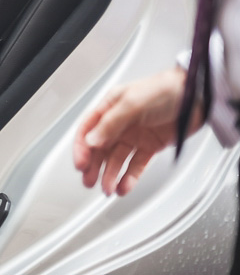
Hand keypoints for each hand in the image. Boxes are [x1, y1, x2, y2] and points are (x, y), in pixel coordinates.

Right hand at [73, 67, 202, 195]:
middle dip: (93, 165)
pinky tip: (124, 186)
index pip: (88, 129)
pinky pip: (136, 165)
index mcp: (110, 107)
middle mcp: (120, 122)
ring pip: (117, 159)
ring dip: (110, 174)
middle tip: (89, 181)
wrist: (197, 96)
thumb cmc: (166, 89)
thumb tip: (92, 140)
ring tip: (108, 189)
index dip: (82, 147)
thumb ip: (111, 123)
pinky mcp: (151, 146)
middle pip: (100, 147)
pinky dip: (129, 177)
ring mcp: (135, 135)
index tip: (81, 164)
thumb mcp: (133, 103)